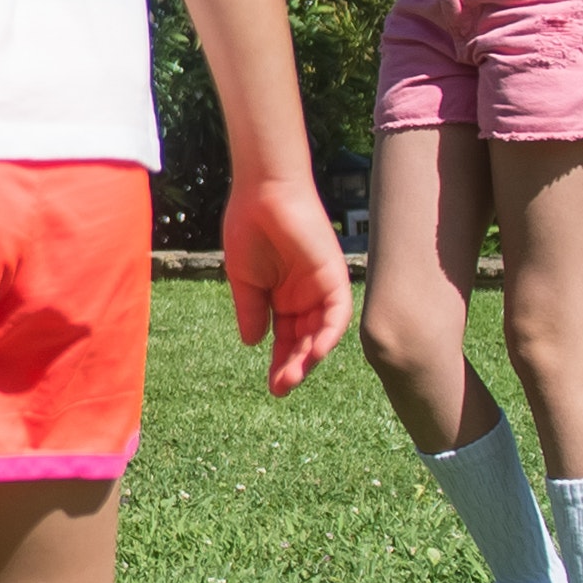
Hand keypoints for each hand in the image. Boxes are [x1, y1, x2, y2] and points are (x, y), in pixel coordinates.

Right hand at [224, 175, 351, 396]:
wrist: (261, 194)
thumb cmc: (249, 228)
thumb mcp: (244, 280)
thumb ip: (252, 310)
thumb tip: (253, 342)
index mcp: (284, 297)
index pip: (287, 339)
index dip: (281, 363)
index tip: (272, 387)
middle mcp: (306, 295)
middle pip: (306, 340)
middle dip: (294, 366)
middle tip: (281, 388)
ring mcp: (321, 286)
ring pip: (322, 332)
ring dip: (310, 357)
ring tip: (292, 378)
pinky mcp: (334, 275)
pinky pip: (337, 312)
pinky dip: (328, 333)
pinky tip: (314, 353)